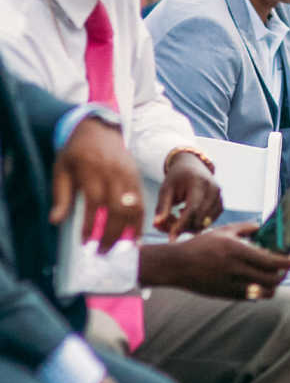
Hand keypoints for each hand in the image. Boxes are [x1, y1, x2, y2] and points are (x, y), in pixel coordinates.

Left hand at [51, 116, 143, 252]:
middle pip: (117, 208)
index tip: (84, 242)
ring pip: (134, 207)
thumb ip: (61, 195)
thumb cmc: (76, 152)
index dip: (90, 224)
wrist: (100, 130)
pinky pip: (142, 203)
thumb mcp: (61, 169)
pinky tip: (136, 237)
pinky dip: (140, 222)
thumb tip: (56, 221)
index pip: (94, 202)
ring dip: (129, 231)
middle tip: (102, 252)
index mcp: (92, 169)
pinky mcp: (137, 179)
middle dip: (111, 233)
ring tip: (122, 249)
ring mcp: (129, 176)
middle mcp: (114, 173)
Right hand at [140, 223, 289, 299]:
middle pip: (271, 278)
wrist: (176, 265)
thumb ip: (245, 228)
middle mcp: (235, 268)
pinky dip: (259, 291)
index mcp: (236, 250)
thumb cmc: (200, 245)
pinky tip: (258, 283)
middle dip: (283, 275)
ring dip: (273, 286)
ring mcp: (230, 284)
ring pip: (263, 291)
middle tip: (285, 269)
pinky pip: (251, 296)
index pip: (270, 260)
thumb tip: (263, 226)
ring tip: (274, 278)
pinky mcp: (225, 295)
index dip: (288, 262)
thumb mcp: (222, 231)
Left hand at [152, 151, 222, 237]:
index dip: (182, 225)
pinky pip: (209, 221)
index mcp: (199, 183)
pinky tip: (186, 213)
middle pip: (200, 218)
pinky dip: (196, 223)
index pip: (192, 209)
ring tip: (176, 215)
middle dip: (183, 227)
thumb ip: (162, 208)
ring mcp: (220, 197)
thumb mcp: (166, 189)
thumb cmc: (176, 178)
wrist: (192, 166)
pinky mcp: (221, 204)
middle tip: (167, 224)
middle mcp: (213, 189)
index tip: (171, 237)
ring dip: (189, 226)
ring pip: (205, 222)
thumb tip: (156, 225)